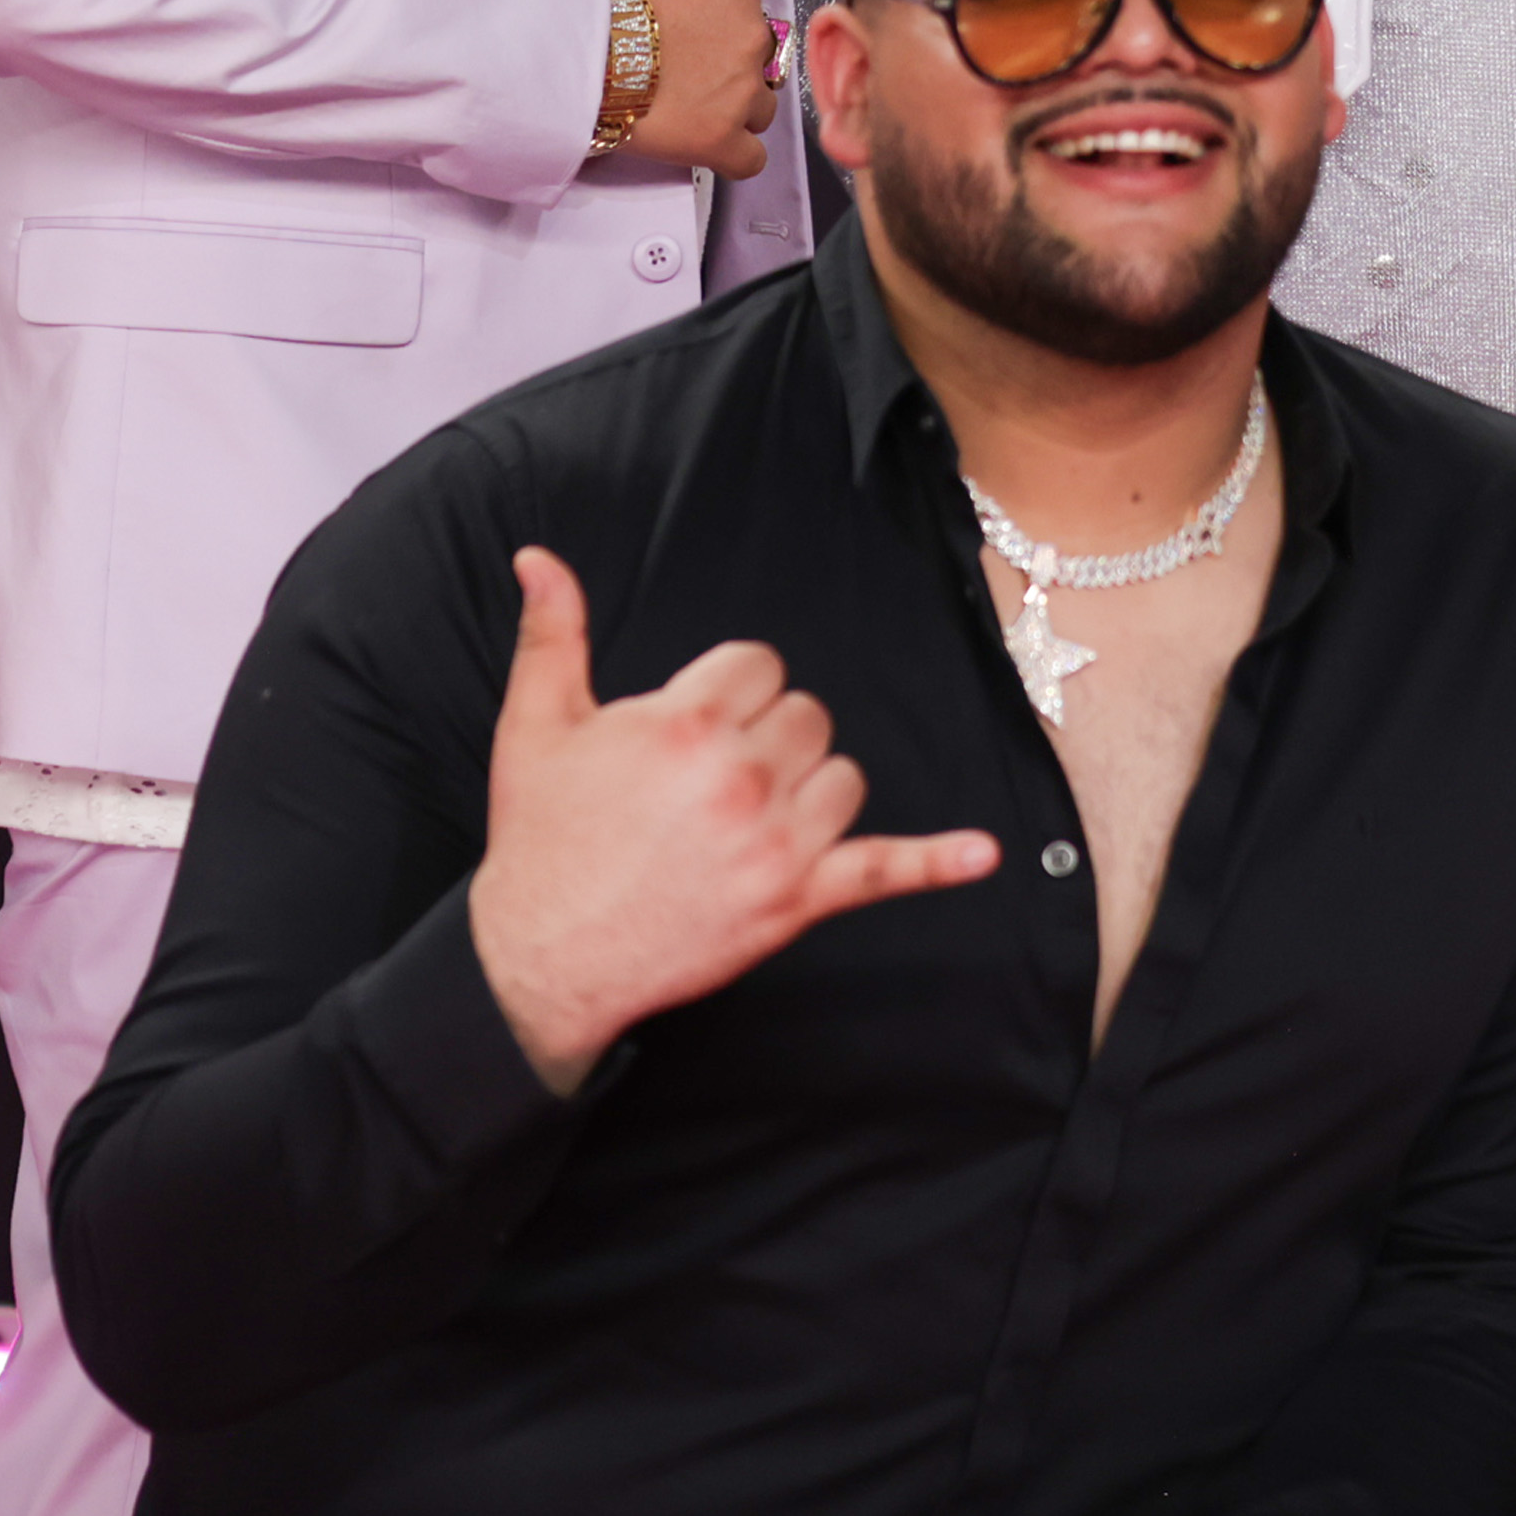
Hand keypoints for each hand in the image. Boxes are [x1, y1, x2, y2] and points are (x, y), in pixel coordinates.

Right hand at [462, 548, 1000, 1093]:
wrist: (544, 959)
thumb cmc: (542, 840)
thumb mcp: (534, 725)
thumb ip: (551, 633)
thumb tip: (538, 557)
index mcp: (685, 724)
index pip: (758, 665)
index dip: (729, 689)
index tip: (698, 721)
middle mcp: (741, 777)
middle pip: (806, 714)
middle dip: (768, 734)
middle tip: (714, 775)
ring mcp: (777, 842)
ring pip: (842, 776)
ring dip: (811, 787)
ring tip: (753, 813)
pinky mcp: (797, 901)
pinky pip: (883, 871)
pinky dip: (936, 862)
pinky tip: (982, 853)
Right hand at [610, 0, 783, 179]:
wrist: (582, 40)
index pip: (751, 16)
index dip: (718, 32)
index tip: (688, 40)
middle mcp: (752, 37)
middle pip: (758, 63)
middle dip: (728, 71)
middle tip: (683, 74)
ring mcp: (740, 92)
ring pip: (759, 110)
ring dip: (733, 112)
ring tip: (688, 109)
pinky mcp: (720, 139)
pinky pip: (749, 160)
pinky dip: (732, 156)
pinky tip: (705, 146)